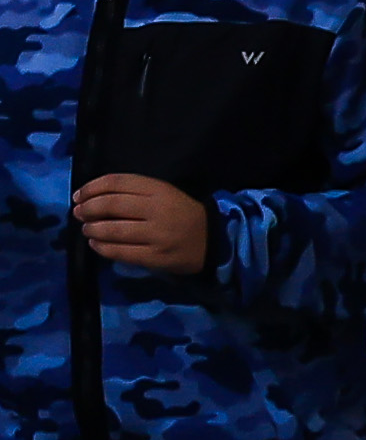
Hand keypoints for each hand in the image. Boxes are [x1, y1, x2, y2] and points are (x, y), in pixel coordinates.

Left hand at [65, 174, 208, 275]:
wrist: (213, 241)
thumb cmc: (181, 214)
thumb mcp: (163, 194)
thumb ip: (132, 192)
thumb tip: (90, 199)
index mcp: (159, 190)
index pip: (116, 182)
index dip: (91, 188)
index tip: (79, 196)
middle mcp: (158, 210)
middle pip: (111, 205)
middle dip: (87, 209)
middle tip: (79, 214)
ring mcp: (157, 235)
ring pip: (112, 230)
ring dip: (92, 229)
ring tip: (87, 230)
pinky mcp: (156, 256)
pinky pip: (121, 252)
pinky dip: (102, 248)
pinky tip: (96, 245)